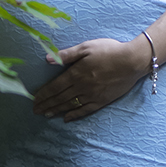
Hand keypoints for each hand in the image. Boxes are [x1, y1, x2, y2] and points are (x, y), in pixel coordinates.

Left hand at [33, 36, 151, 120]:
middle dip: (46, 104)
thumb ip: (67, 54)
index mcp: (76, 73)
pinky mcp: (102, 101)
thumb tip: (48, 59)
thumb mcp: (87, 47)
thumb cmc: (109, 51)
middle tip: (35, 111)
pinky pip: (85, 110)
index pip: (54, 86)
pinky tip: (66, 118)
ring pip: (70, 105)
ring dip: (56, 110)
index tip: (33, 99)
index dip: (43, 94)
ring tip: (46, 114)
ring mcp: (92, 95)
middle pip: (60, 98)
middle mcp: (82, 87)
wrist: (132, 61)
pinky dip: (74, 115)